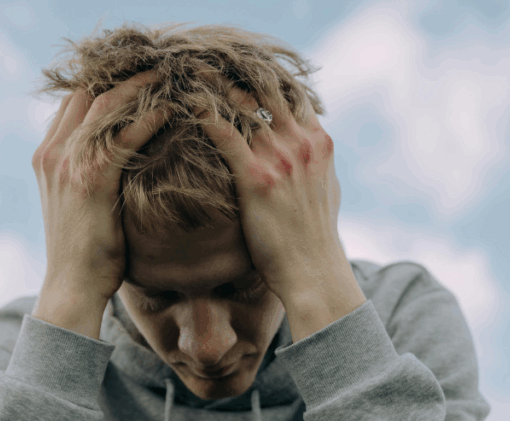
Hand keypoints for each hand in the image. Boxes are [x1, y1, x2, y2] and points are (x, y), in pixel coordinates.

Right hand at [31, 71, 170, 315]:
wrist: (72, 287)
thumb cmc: (86, 252)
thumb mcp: (80, 204)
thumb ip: (90, 174)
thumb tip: (121, 157)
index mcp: (46, 155)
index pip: (73, 101)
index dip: (103, 82)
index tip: (136, 74)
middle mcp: (52, 153)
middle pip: (86, 91)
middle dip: (122, 75)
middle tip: (158, 66)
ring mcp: (68, 164)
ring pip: (105, 104)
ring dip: (139, 86)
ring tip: (169, 75)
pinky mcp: (91, 179)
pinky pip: (123, 135)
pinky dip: (148, 116)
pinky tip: (170, 107)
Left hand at [196, 79, 346, 302]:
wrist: (313, 272)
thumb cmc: (314, 237)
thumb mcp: (328, 190)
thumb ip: (316, 162)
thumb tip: (309, 146)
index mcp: (318, 141)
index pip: (290, 91)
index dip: (262, 75)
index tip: (235, 65)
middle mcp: (301, 141)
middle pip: (265, 87)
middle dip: (233, 70)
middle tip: (203, 59)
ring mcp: (280, 157)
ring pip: (241, 101)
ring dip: (211, 84)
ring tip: (185, 72)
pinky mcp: (256, 176)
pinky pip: (222, 131)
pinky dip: (201, 112)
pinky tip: (181, 104)